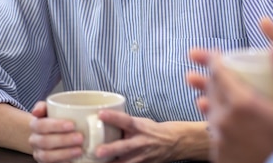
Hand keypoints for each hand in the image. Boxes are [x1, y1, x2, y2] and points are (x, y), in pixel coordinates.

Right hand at [28, 101, 83, 162]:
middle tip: (80, 137)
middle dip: (63, 140)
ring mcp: (39, 152)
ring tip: (79, 150)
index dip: (55, 125)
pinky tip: (74, 159)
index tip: (72, 125)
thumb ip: (45, 105)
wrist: (51, 133)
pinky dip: (63, 162)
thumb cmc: (55, 118)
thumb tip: (36, 111)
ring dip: (64, 153)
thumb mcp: (52, 108)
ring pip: (47, 156)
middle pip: (45, 141)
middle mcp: (35, 139)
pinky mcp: (45, 162)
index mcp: (36, 124)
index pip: (41, 125)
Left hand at [93, 112, 208, 162]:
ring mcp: (142, 157)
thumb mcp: (142, 122)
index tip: (101, 114)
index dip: (114, 117)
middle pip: (125, 147)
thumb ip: (125, 125)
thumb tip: (103, 122)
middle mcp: (141, 142)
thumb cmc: (154, 130)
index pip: (126, 120)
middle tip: (98, 151)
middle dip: (111, 149)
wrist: (174, 142)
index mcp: (140, 127)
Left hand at [187, 17, 272, 162]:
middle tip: (218, 69)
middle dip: (213, 75)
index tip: (215, 52)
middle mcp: (224, 118)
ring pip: (211, 108)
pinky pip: (213, 128)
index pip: (219, 72)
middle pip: (211, 88)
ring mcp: (219, 137)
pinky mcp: (217, 152)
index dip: (215, 58)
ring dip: (213, 95)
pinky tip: (226, 116)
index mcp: (242, 103)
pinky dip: (216, 117)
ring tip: (220, 91)